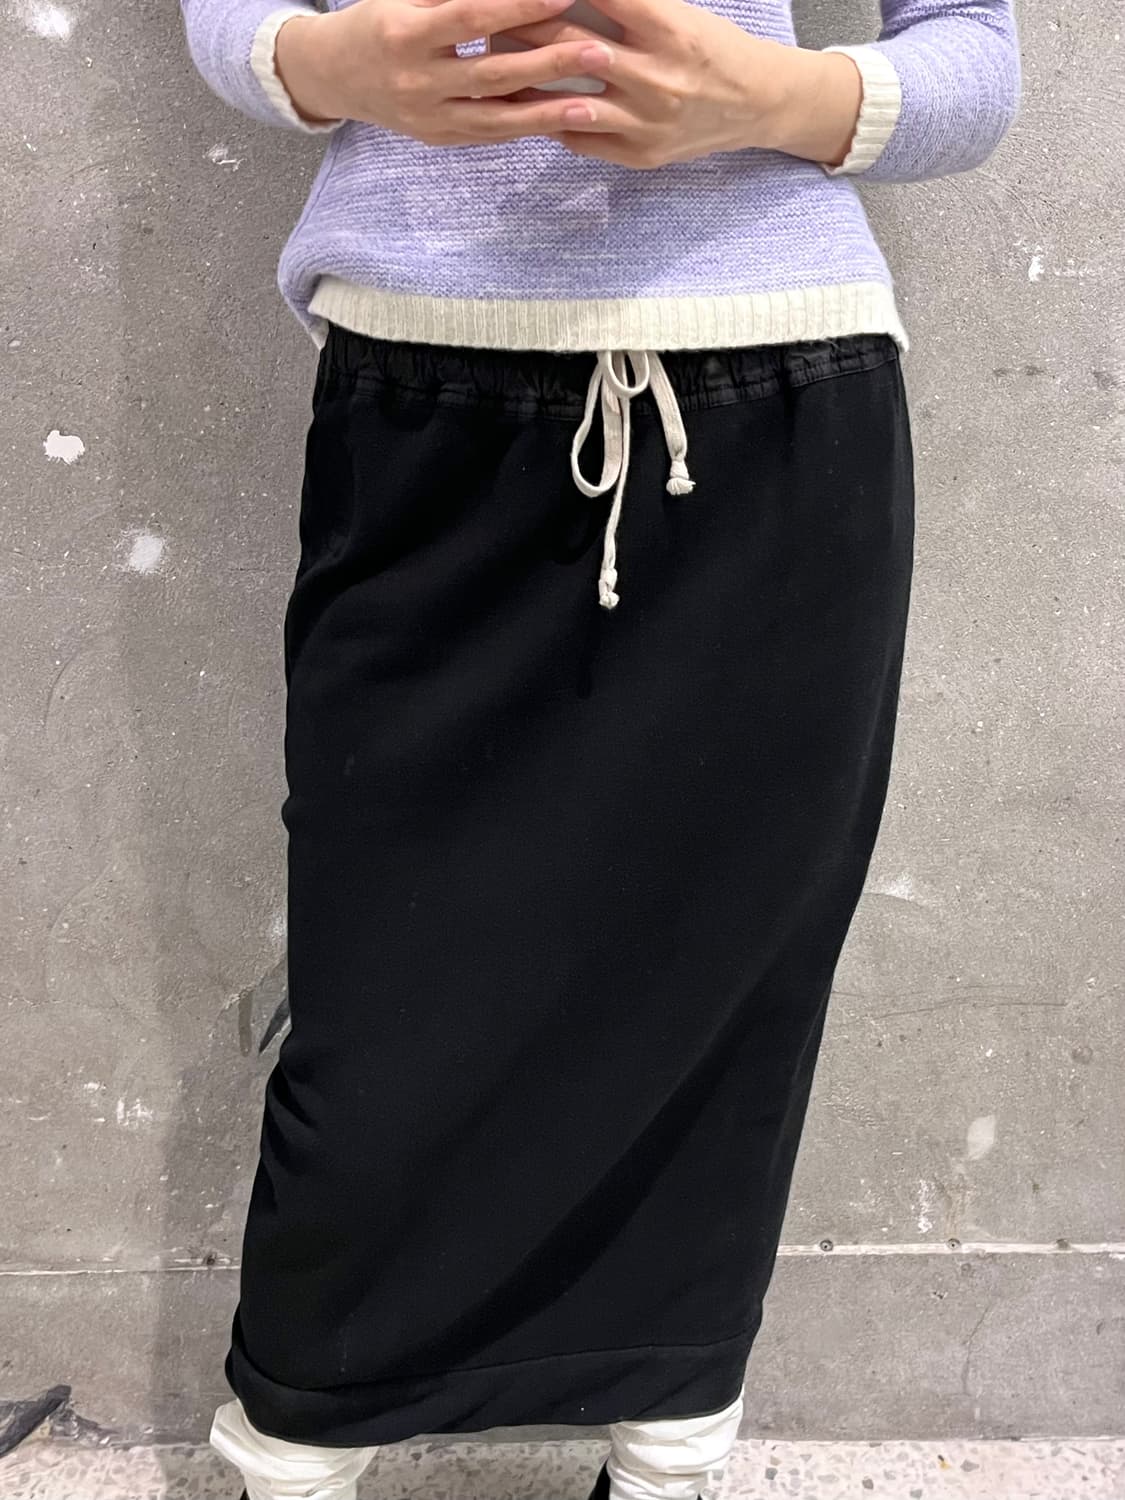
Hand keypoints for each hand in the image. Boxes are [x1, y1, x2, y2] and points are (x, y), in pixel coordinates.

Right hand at [273, 0, 666, 144]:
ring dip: (548, 112)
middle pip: (493, 73)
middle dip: (550, 63)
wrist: (336, 74)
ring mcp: (429, 117)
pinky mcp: (440, 139)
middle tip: (599, 52)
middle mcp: (417, 81)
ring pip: (497, 118)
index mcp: (406, 33)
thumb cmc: (380, 20)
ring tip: (595, 104)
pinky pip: (490, 134)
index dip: (517, 6)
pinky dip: (528, 128)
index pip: (471, 16)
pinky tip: (564, 123)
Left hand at [494, 0, 863, 167]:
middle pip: (575, 46)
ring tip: (495, 64)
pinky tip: (524, 107)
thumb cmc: (708, 47)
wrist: (756, 103)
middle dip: (526, 27)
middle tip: (491, 18)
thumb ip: (623, 6)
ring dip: (528, 81)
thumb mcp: (674, 12)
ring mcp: (648, 123)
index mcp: (669, 29)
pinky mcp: (641, 155)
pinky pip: (580, 139)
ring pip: (570, 101)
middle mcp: (659, 78)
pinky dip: (548, 120)